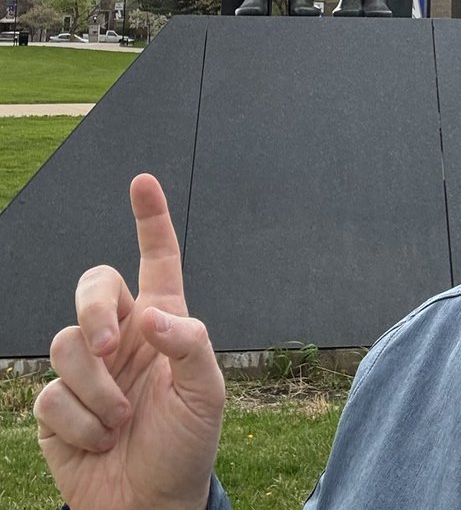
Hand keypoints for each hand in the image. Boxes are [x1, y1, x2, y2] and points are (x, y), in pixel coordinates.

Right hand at [34, 174, 225, 509]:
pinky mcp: (57, 406)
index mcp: (163, 321)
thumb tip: (154, 316)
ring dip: (98, 389)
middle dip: (96, 307)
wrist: (149, 506)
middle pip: (93, 284)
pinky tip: (99, 443)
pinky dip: (81, 426)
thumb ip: (191, 345)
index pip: (157, 259)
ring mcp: (87, 369)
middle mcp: (123, 335)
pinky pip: (53, 396)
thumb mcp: (207, 394)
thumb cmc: (186, 444)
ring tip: (120, 422)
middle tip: (112, 345)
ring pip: (68, 343)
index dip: (149, 219)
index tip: (142, 182)